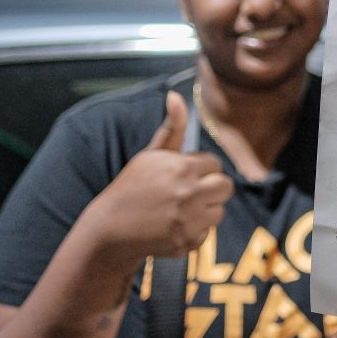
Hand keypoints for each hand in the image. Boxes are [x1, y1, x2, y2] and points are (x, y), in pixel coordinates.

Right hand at [81, 91, 233, 266]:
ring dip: (205, 209)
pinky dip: (195, 231)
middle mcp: (189, 194)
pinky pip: (207, 233)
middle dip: (211, 187)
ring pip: (219, 211)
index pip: (215, 163)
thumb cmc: (133, 186)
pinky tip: (174, 226)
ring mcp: (189, 221)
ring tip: (179, 208)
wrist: (110, 228)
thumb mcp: (151, 154)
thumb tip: (176, 95)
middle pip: (226, 186)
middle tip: (188, 190)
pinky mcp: (187, 242)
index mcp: (182, 168)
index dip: (200, 168)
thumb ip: (172, 127)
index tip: (182, 174)